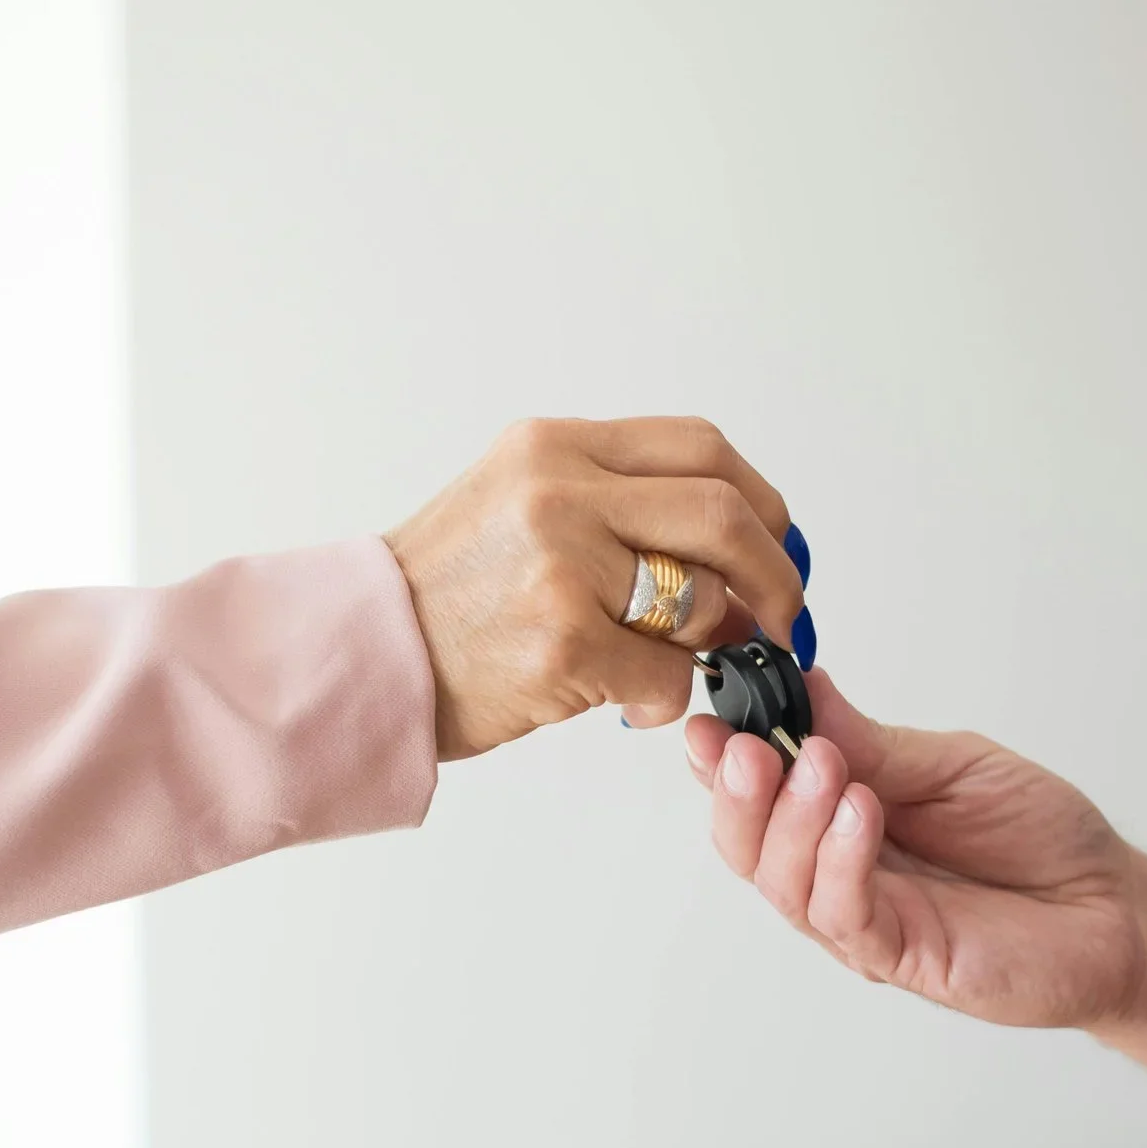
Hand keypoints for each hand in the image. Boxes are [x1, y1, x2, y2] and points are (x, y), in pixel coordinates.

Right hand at [385, 417, 804, 760]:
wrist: (364, 655)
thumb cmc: (445, 595)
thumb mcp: (520, 506)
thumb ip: (617, 509)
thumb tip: (736, 555)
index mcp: (555, 448)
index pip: (700, 448)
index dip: (759, 501)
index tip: (777, 544)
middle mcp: (560, 492)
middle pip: (724, 515)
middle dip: (775, 574)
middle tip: (782, 617)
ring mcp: (561, 568)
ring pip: (703, 600)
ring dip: (705, 644)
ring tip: (663, 660)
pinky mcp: (562, 644)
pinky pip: (668, 675)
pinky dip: (664, 698)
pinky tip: (626, 699)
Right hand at [687, 670, 1146, 1033]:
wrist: (1113, 906)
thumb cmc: (1039, 838)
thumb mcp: (954, 765)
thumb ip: (876, 743)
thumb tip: (806, 690)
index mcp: (840, 815)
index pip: (760, 790)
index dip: (725, 757)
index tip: (711, 720)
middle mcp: (836, 871)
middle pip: (748, 845)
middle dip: (738, 794)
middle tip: (749, 748)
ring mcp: (862, 918)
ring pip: (783, 883)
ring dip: (790, 820)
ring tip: (822, 767)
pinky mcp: (897, 956)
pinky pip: (844, 914)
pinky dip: (840, 861)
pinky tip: (860, 813)